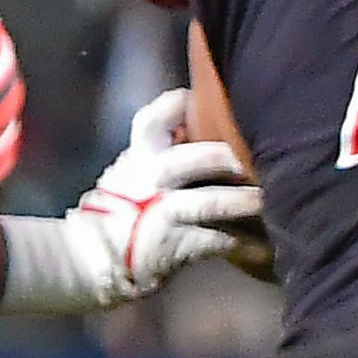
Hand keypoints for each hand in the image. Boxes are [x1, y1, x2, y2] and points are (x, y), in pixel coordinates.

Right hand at [0, 89, 260, 312]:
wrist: (89, 259)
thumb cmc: (117, 212)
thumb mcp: (129, 174)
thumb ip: (157, 154)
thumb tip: (191, 127)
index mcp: (137, 158)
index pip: (151, 122)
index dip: (174, 106)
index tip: (198, 98)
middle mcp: (148, 180)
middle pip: (191, 158)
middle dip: (225, 158)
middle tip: (257, 159)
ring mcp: (161, 212)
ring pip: (211, 201)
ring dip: (244, 202)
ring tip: (267, 202)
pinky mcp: (173, 243)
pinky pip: (216, 241)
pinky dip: (243, 245)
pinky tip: (263, 250)